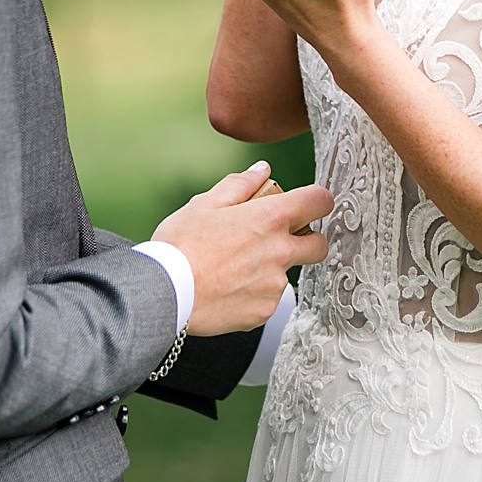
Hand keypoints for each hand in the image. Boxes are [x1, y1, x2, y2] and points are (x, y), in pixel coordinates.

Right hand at [152, 160, 332, 335]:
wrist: (163, 294)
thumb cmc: (180, 246)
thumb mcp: (205, 204)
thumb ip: (240, 184)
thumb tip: (263, 169)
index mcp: (270, 218)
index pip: (319, 201)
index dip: (316, 200)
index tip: (307, 205)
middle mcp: (280, 252)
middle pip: (319, 246)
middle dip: (307, 241)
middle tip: (276, 240)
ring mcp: (275, 286)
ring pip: (287, 275)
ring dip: (271, 269)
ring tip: (232, 270)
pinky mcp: (264, 312)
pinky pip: (268, 300)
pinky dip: (254, 295)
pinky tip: (226, 290)